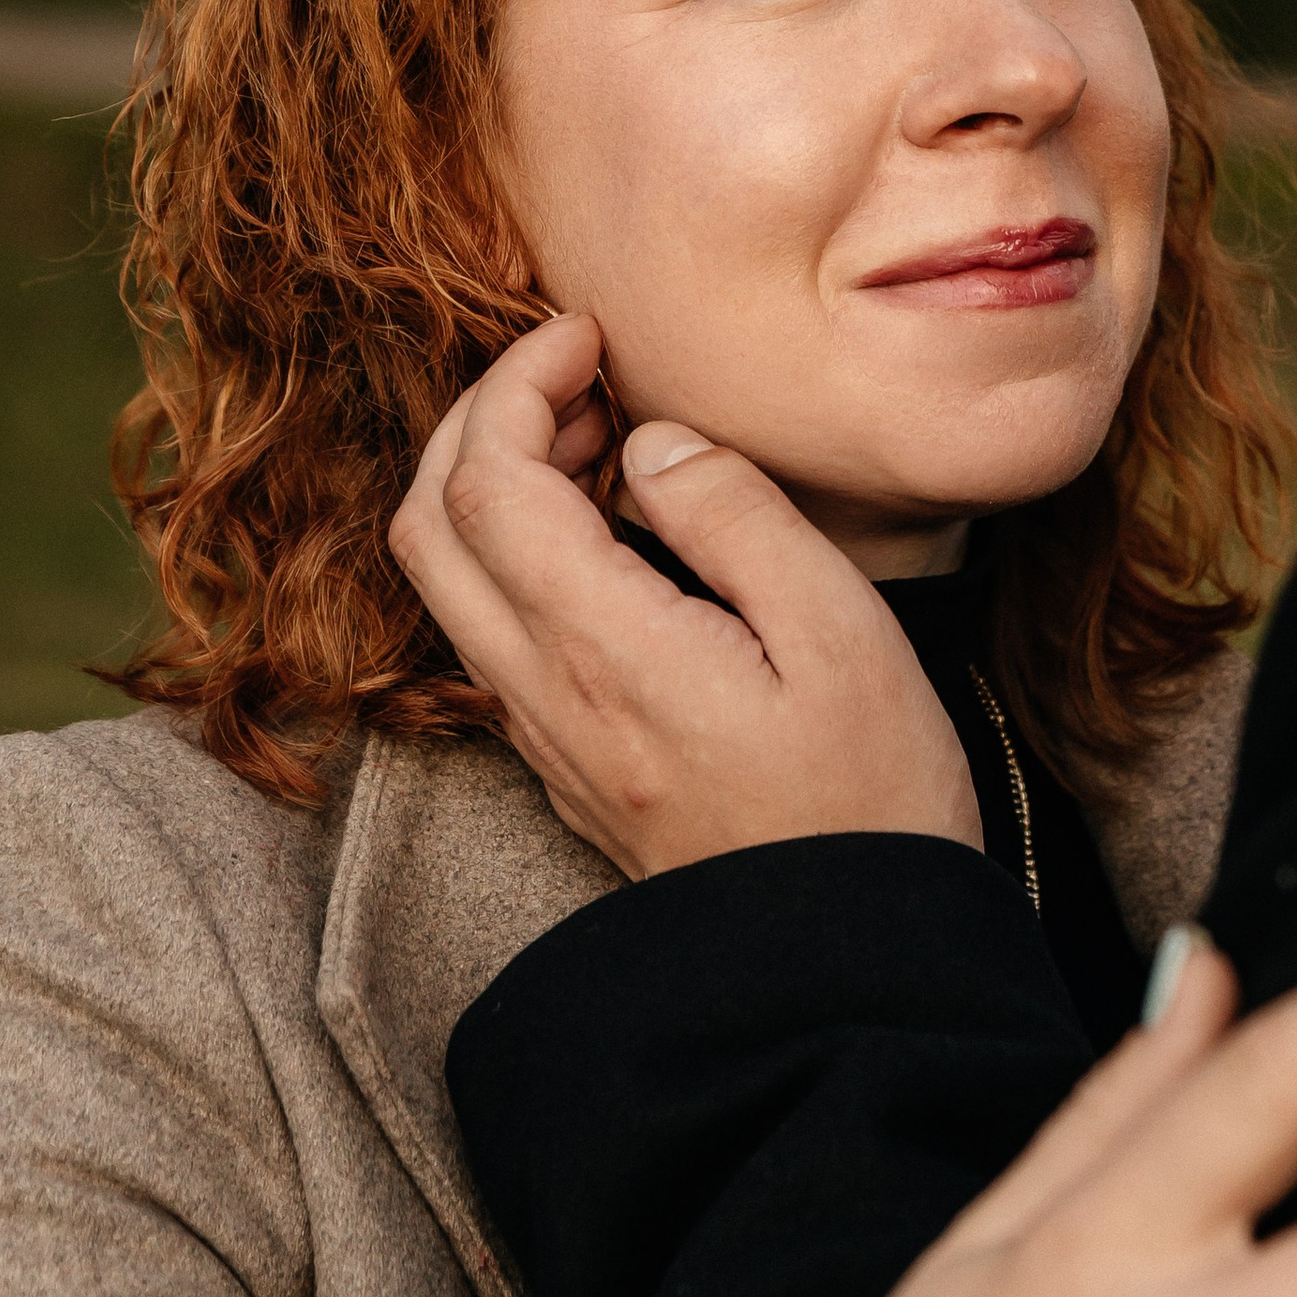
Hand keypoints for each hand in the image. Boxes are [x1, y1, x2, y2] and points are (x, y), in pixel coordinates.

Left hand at [388, 316, 979, 877]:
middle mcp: (544, 693)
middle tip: (577, 372)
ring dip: (489, 482)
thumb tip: (649, 442)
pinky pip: (488, 628)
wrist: (843, 962)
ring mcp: (543, 733)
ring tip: (597, 435)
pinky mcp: (562, 759)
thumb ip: (735, 516)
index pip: (487, 480)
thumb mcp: (839, 632)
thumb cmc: (869, 795)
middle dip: (477, 418)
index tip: (590, 335)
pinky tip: (607, 528)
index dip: (518, 380)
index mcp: (604, 648)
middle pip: (428, 523)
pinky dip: (512, 547)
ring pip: (446, 580)